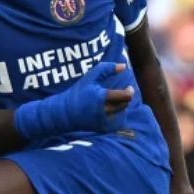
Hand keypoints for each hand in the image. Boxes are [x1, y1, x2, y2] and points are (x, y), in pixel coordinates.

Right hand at [13, 61, 132, 140]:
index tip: (128, 87)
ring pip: (121, 113)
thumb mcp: (89, 78)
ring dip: (120, 106)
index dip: (129, 91)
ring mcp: (103, 120)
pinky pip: (117, 122)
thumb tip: (124, 66)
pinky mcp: (102, 128)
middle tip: (121, 94)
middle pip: (124, 104)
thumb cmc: (77, 93)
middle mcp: (103, 110)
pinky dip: (116, 116)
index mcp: (100, 97)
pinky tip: (109, 111)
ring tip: (113, 102)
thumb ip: (106, 69)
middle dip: (125, 98)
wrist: (63, 113)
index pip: (125, 96)